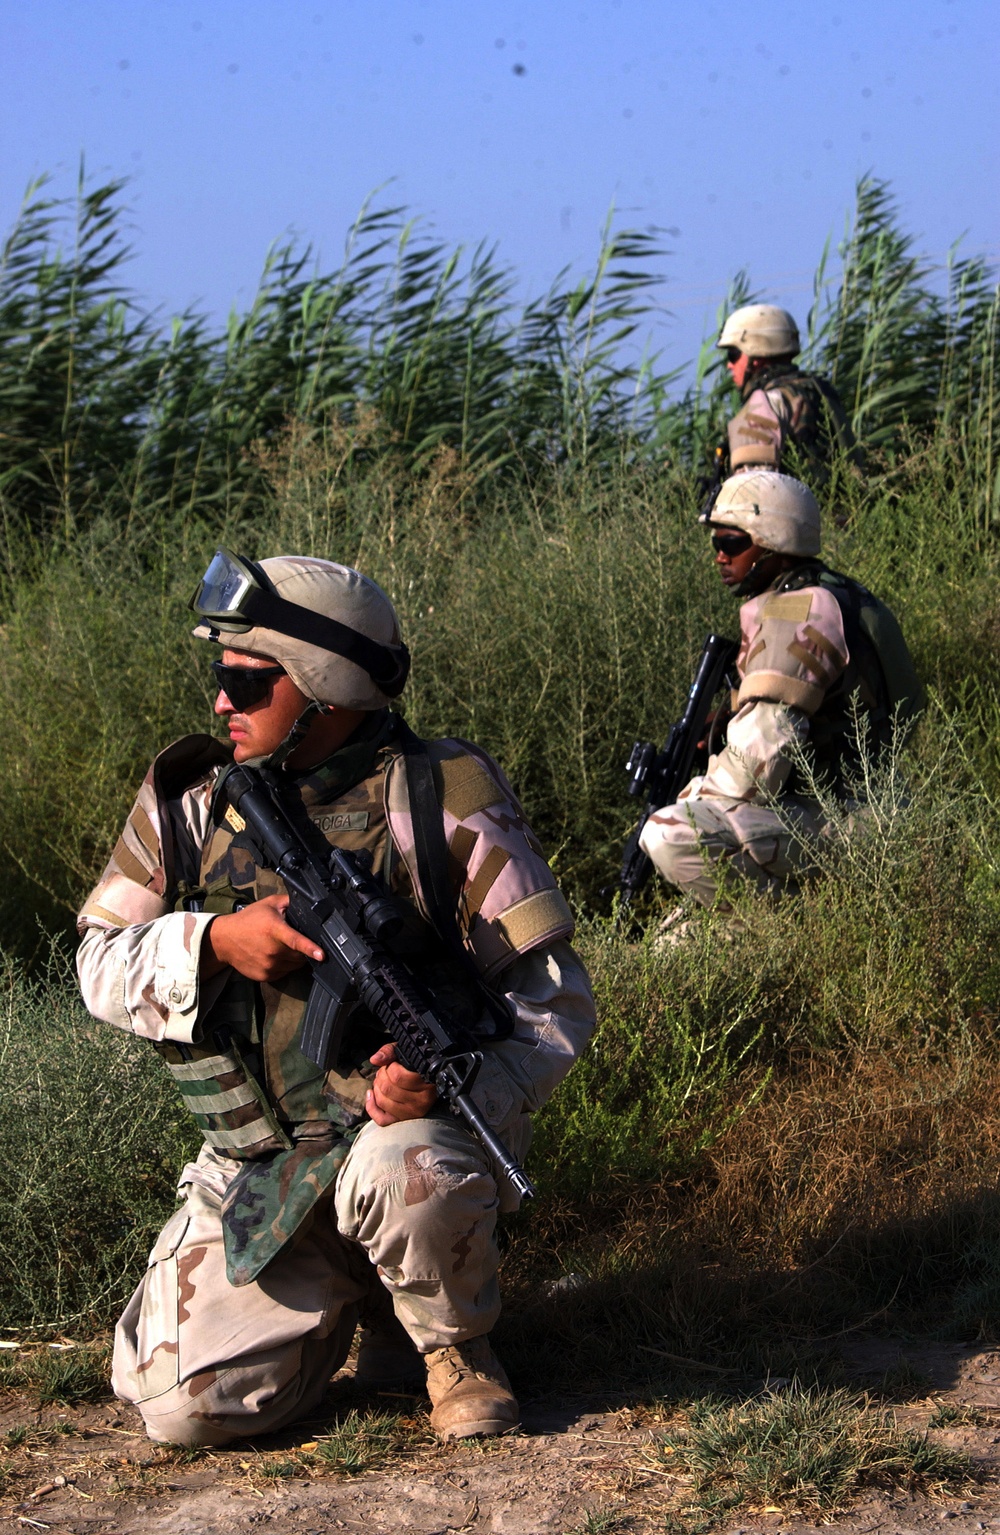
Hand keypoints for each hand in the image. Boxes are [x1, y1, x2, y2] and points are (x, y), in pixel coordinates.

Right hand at [202, 894, 323, 981]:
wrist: (224, 940)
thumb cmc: (248, 920)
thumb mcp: (269, 904)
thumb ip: (290, 902)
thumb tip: (309, 903)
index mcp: (274, 930)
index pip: (296, 941)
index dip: (310, 948)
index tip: (322, 955)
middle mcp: (272, 950)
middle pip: (300, 955)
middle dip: (303, 949)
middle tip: (292, 940)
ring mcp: (268, 965)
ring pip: (294, 965)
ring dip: (294, 958)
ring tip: (281, 947)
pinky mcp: (265, 976)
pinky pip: (284, 973)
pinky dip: (284, 966)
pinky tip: (274, 956)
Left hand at [366, 1043, 436, 1125]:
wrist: (426, 1081)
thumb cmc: (415, 1067)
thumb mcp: (405, 1053)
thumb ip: (390, 1051)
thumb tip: (376, 1059)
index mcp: (426, 1082)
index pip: (398, 1077)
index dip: (390, 1067)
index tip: (393, 1064)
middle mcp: (421, 1100)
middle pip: (388, 1089)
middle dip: (381, 1076)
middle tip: (384, 1071)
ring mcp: (412, 1112)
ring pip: (383, 1102)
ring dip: (376, 1088)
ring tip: (380, 1081)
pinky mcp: (403, 1120)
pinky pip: (382, 1119)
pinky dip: (372, 1107)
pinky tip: (371, 1094)